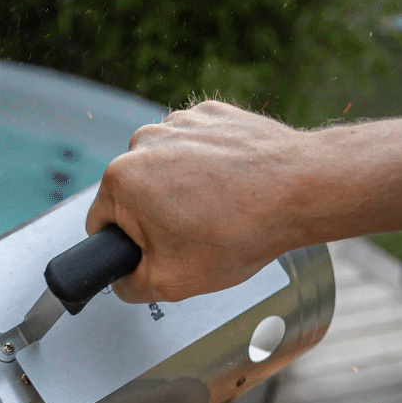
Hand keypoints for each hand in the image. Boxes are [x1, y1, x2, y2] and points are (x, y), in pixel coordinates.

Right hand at [86, 101, 310, 303]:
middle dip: (153, 218)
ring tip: (214, 213)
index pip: (100, 223)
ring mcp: (179, 122)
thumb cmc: (239, 232)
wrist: (301, 190)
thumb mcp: (169, 284)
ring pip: (162, 170)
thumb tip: (123, 281)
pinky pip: (194, 148)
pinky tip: (228, 188)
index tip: (153, 253)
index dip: (124, 247)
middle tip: (190, 238)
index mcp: (121, 180)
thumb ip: (128, 288)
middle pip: (132, 194)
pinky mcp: (211, 114)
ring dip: (179, 191)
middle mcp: (143, 142)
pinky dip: (206, 167)